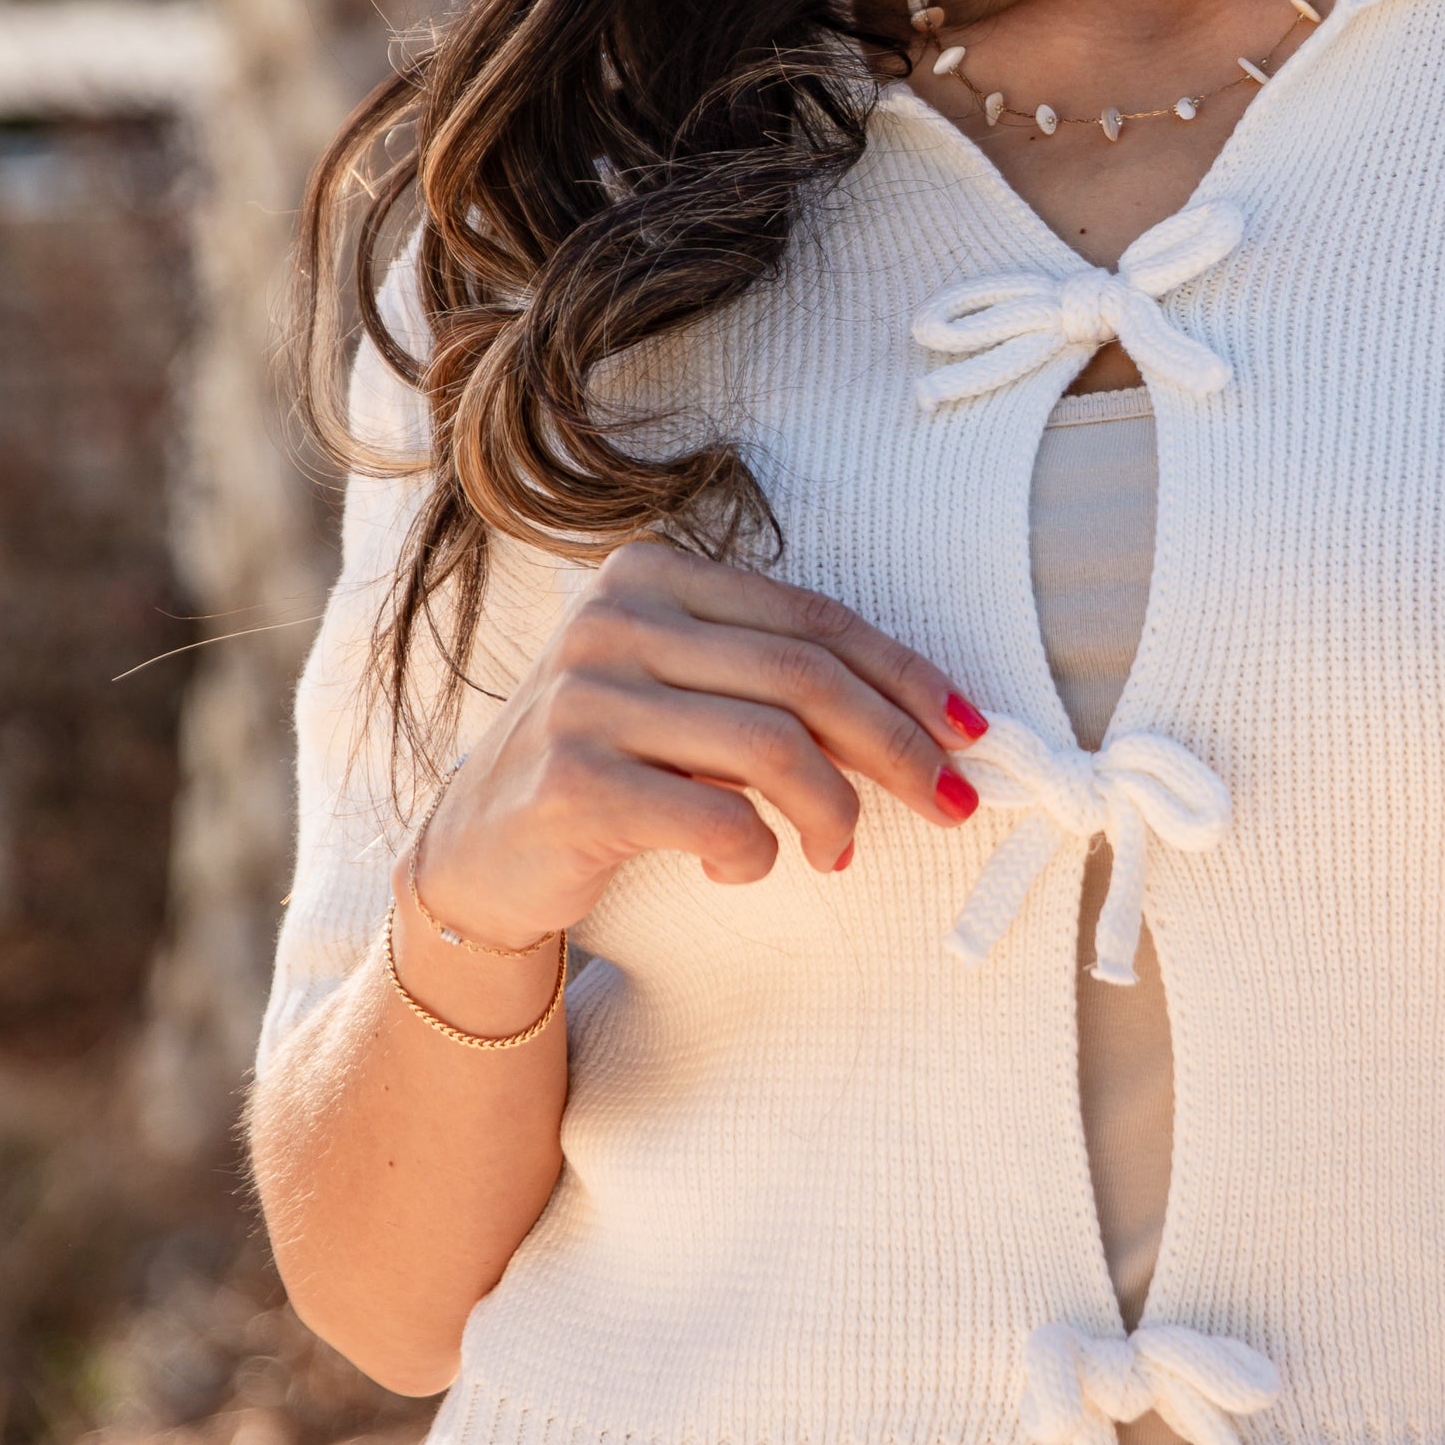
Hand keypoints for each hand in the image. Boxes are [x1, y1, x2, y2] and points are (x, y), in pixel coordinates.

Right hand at [407, 539, 984, 946]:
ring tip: (837, 852)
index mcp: (649, 576)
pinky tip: (739, 868)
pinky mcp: (573, 781)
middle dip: (899, 744)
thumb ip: (768, 685)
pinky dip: (755, 856)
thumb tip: (928, 724)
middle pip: (805, 676)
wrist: (475, 856)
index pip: (812, 616)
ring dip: (834, 812)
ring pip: (773, 747)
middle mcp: (612, 619)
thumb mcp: (681, 699)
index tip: (969, 730)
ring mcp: (586, 697)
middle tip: (950, 801)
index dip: (905, 674)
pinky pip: (718, 819)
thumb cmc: (608, 769)